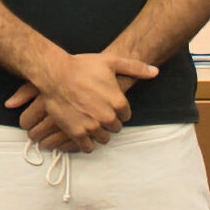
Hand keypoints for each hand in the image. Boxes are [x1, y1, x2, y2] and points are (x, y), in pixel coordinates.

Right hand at [7, 50, 155, 150]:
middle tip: (96, 111)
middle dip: (108, 122)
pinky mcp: (77, 133)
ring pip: (103, 139)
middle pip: (115, 128)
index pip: (125, 116)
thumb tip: (155, 71)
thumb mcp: (111, 62)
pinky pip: (87, 147)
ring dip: (98, 132)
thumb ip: (135, 68)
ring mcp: (92, 126)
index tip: (106, 104)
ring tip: (89, 121)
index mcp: (118, 102)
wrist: (55, 73)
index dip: (117, 110)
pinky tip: (82, 133)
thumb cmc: (82, 66)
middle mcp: (107, 117)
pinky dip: (86, 143)